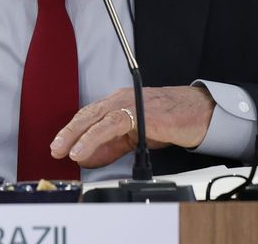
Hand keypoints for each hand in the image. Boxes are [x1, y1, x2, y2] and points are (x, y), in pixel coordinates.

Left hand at [51, 86, 215, 167]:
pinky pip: (112, 125)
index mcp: (117, 103)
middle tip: (54, 150)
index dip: (71, 132)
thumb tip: (88, 158)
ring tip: (66, 153)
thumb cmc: (172, 120)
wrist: (202, 112)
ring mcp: (130, 104)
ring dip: (77, 137)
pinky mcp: (141, 114)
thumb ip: (112, 146)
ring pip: (95, 119)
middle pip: (86, 115)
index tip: (60, 147)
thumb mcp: (136, 136)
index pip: (87, 116)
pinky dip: (95, 138)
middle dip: (67, 134)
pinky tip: (85, 150)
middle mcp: (120, 100)